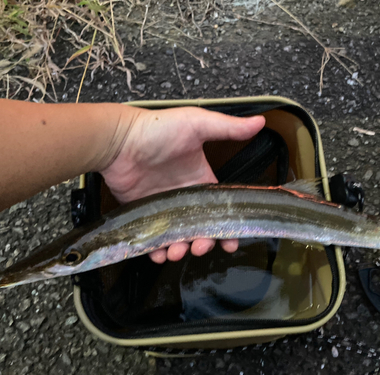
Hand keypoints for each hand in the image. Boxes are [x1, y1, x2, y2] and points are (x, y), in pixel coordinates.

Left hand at [100, 106, 265, 262]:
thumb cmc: (158, 129)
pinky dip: (156, 250)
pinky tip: (159, 253)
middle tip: (201, 246)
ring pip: (178, 238)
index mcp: (201, 181)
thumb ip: (228, 128)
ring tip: (177, 251)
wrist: (119, 140)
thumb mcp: (197, 124)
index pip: (220, 209)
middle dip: (205, 243)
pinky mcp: (144, 215)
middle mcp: (185, 198)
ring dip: (181, 249)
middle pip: (201, 229)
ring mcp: (164, 208)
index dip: (228, 227)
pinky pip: (153, 239)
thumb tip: (260, 121)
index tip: (232, 242)